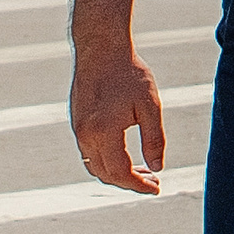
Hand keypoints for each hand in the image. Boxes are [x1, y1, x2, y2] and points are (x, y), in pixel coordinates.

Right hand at [70, 45, 166, 193]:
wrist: (100, 46)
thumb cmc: (129, 72)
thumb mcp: (150, 105)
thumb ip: (154, 139)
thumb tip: (157, 167)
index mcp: (104, 132)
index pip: (121, 173)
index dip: (139, 185)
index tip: (156, 187)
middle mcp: (86, 134)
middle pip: (106, 174)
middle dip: (130, 182)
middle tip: (153, 180)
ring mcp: (78, 128)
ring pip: (95, 166)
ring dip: (117, 173)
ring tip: (141, 170)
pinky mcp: (76, 121)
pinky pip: (89, 152)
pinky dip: (106, 160)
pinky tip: (123, 153)